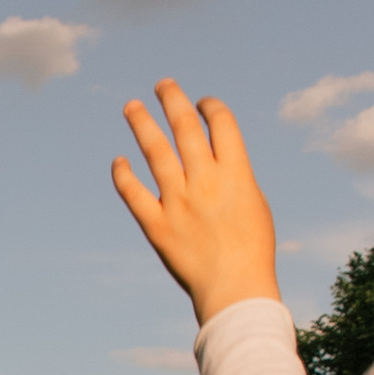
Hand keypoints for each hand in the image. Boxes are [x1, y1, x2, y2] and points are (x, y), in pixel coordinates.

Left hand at [109, 83, 284, 325]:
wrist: (235, 289)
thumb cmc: (252, 250)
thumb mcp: (254, 204)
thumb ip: (234, 176)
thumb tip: (216, 154)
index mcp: (236, 173)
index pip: (221, 122)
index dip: (210, 107)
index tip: (201, 104)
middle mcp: (205, 180)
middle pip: (185, 126)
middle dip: (173, 99)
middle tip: (163, 85)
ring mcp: (178, 201)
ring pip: (155, 151)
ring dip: (142, 124)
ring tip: (132, 106)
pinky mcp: (157, 225)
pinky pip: (133, 193)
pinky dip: (123, 175)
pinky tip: (119, 161)